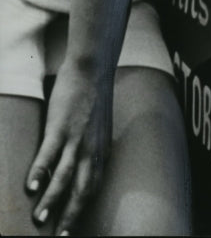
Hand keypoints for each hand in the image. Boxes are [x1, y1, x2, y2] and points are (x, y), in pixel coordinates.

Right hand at [27, 62, 112, 234]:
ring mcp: (77, 137)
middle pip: (83, 188)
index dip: (82, 209)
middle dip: (71, 214)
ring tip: (40, 219)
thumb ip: (92, 150)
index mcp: (101, 150)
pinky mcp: (61, 125)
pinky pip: (50, 152)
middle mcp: (92, 148)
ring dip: (52, 198)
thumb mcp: (100, 129)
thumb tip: (82, 167)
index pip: (93, 187)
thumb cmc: (93, 98)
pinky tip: (31, 186)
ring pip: (66, 175)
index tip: (72, 229)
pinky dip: (41, 170)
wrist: (93, 68)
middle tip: (60, 237)